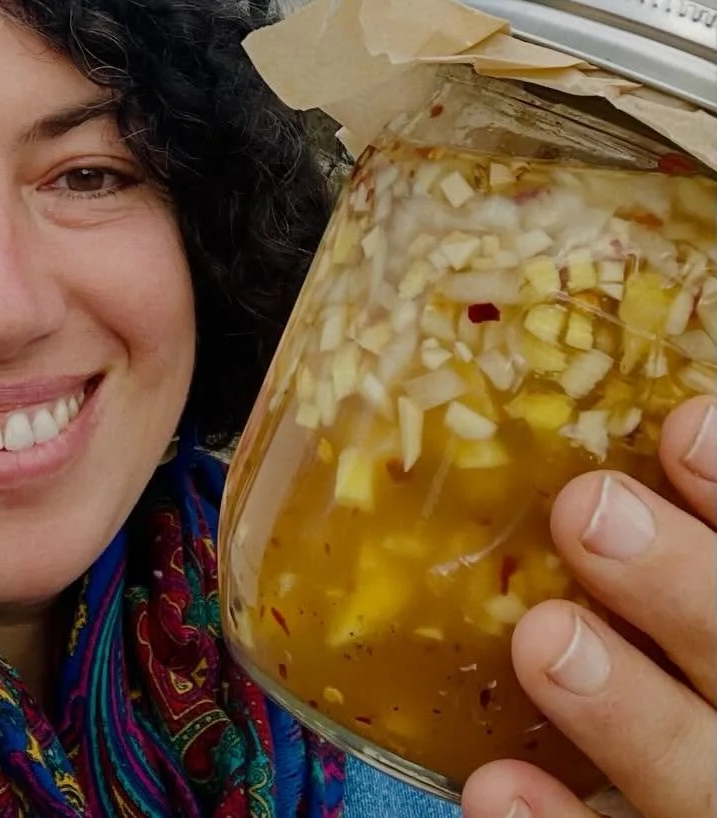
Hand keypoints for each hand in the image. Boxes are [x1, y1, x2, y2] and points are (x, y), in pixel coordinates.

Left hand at [463, 396, 716, 817]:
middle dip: (687, 591)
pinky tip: (494, 784)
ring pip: (700, 783)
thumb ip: (693, 517)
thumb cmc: (688, 633)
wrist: (709, 770)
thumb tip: (652, 407)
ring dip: (628, 716)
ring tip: (543, 638)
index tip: (686, 425)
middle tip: (589, 511)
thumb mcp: (705, 575)